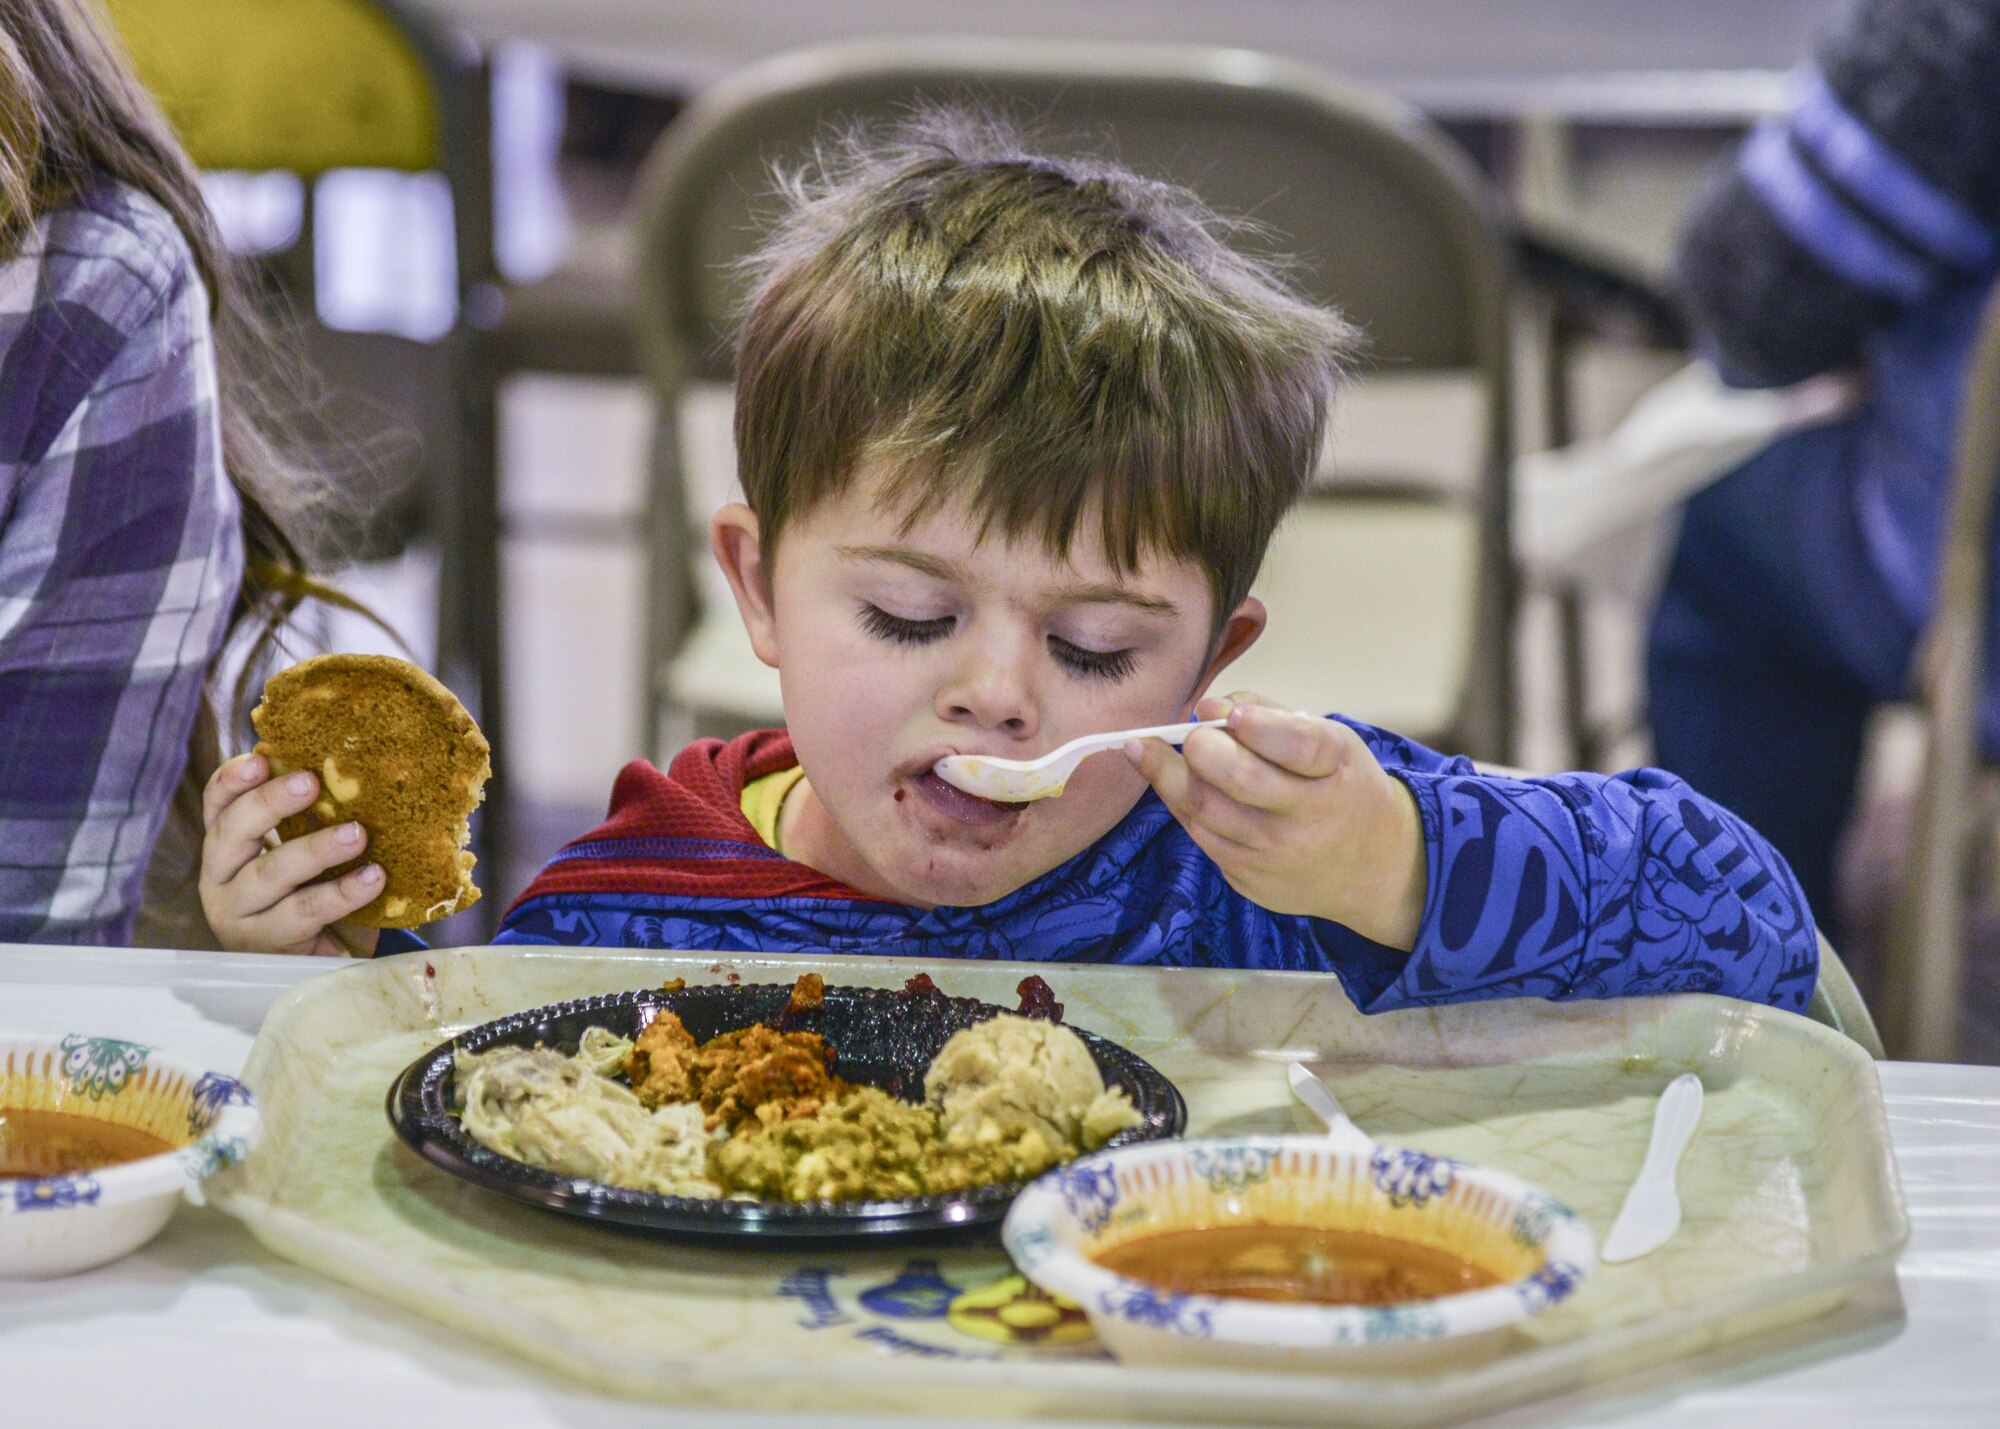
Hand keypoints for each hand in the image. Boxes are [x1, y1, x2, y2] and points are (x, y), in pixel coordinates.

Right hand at [198, 753, 382, 956]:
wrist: (321, 962)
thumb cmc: (310, 894)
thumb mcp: (300, 855)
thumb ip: (309, 819)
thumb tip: (350, 771)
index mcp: (225, 849)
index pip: (216, 807)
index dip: (232, 781)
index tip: (260, 759)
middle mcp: (221, 880)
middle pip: (232, 834)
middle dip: (269, 804)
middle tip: (310, 782)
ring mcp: (240, 917)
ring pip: (270, 874)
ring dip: (315, 850)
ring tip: (357, 834)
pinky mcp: (270, 946)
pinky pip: (306, 913)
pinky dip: (342, 893)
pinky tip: (373, 878)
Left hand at [1124, 693, 1427, 949]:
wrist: (1371, 865)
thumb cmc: (1340, 785)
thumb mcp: (1328, 739)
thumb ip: (1268, 715)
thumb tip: (1206, 708)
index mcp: (1336, 768)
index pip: (1299, 746)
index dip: (1258, 726)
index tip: (1230, 714)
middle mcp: (1309, 816)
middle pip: (1240, 778)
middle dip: (1200, 747)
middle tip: (1192, 735)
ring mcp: (1277, 854)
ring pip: (1203, 808)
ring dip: (1168, 773)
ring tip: (1149, 749)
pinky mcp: (1250, 880)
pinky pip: (1200, 835)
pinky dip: (1179, 802)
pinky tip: (1171, 781)